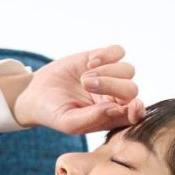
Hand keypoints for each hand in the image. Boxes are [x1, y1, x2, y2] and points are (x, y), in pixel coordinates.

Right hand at [11, 44, 145, 134]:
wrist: (36, 93)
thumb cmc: (54, 113)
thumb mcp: (68, 123)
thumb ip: (92, 119)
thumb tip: (115, 108)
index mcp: (112, 117)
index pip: (136, 115)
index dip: (137, 110)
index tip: (131, 106)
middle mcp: (115, 97)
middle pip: (131, 89)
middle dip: (111, 85)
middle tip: (86, 85)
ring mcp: (110, 76)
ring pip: (127, 70)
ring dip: (105, 72)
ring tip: (84, 78)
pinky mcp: (102, 58)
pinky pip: (118, 52)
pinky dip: (106, 55)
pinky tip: (89, 62)